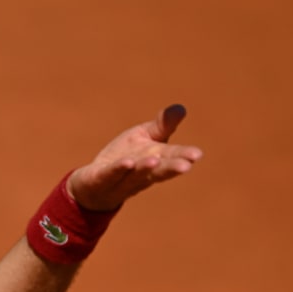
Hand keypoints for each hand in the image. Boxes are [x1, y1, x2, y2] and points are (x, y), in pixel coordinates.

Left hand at [66, 104, 202, 211]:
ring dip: (145, 168)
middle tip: (186, 166)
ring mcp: (122, 178)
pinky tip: (127, 162)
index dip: (184, 156)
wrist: (94, 183)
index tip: (197, 154)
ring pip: (135, 174)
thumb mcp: (144, 136)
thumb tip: (181, 108)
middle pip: (158, 170)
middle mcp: (142, 172)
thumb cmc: (126, 157)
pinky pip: (110, 174)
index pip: (172, 157)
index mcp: (155, 159)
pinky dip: (119, 169)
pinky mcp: (100, 179)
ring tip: (154, 161)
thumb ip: (162, 125)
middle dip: (171, 168)